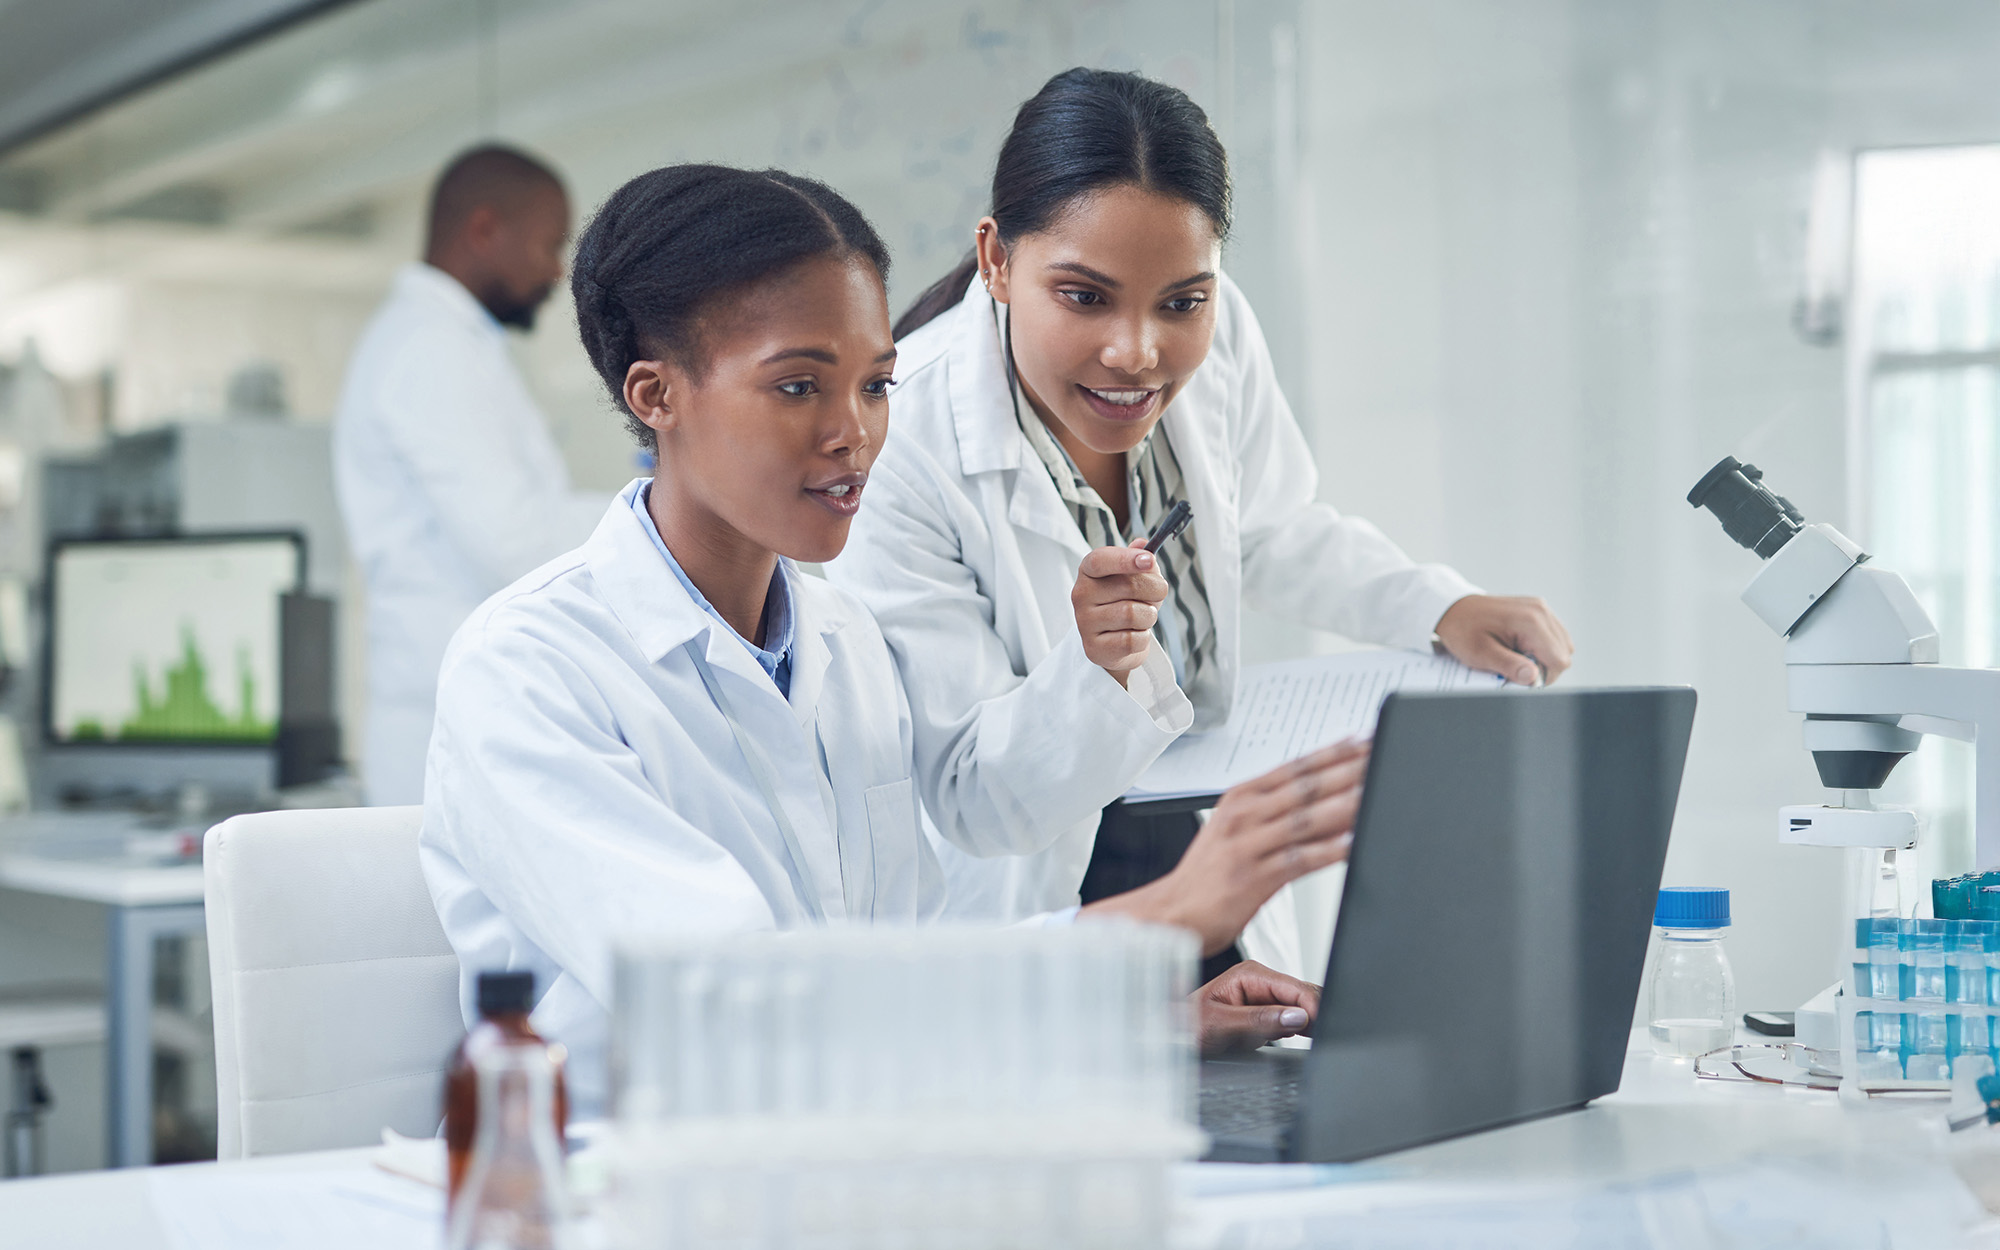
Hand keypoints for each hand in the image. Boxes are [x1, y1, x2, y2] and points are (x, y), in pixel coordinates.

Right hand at [1071, 538, 1169, 686]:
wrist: (1115, 643)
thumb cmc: (1126, 602)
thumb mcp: (1135, 576)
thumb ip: (1140, 559)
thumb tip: (1143, 544)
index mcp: (1088, 571)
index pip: (1100, 560)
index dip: (1126, 559)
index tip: (1149, 561)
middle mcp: (1081, 594)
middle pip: (1129, 586)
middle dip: (1155, 590)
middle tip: (1157, 595)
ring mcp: (1084, 622)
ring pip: (1133, 614)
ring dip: (1149, 616)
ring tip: (1143, 617)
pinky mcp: (1094, 648)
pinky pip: (1132, 640)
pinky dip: (1143, 638)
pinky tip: (1134, 636)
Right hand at [1082, 739, 1368, 954]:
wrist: (1169, 913)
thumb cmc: (1206, 876)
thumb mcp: (1233, 829)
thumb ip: (1272, 812)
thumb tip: (1318, 800)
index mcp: (1242, 798)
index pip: (1295, 767)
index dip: (1332, 752)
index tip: (1364, 741)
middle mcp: (1245, 815)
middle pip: (1305, 787)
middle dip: (1348, 770)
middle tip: (1381, 757)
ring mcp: (1249, 845)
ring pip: (1306, 819)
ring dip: (1345, 804)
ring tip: (1377, 791)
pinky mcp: (1254, 877)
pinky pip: (1300, 860)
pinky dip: (1329, 851)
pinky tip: (1354, 843)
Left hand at [1193, 960, 1319, 1055]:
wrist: (1175, 1035)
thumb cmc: (1189, 1026)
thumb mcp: (1222, 1026)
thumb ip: (1259, 1020)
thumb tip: (1296, 1016)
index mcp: (1250, 974)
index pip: (1296, 988)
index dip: (1313, 1009)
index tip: (1320, 1029)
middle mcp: (1261, 980)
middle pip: (1305, 995)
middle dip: (1315, 1016)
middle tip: (1318, 1040)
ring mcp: (1266, 995)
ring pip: (1303, 1007)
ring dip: (1309, 1023)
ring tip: (1308, 1041)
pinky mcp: (1269, 1010)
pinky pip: (1294, 1017)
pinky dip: (1301, 1029)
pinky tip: (1294, 1038)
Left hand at [1435, 595, 1572, 685]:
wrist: (1453, 609)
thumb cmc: (1464, 630)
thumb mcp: (1481, 654)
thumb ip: (1509, 666)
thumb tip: (1533, 678)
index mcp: (1530, 621)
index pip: (1559, 660)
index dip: (1542, 676)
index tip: (1520, 676)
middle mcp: (1541, 611)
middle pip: (1563, 654)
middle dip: (1542, 667)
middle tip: (1515, 665)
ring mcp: (1541, 608)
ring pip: (1562, 645)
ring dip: (1543, 657)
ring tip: (1516, 654)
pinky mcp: (1538, 610)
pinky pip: (1554, 636)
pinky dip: (1541, 646)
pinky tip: (1520, 646)